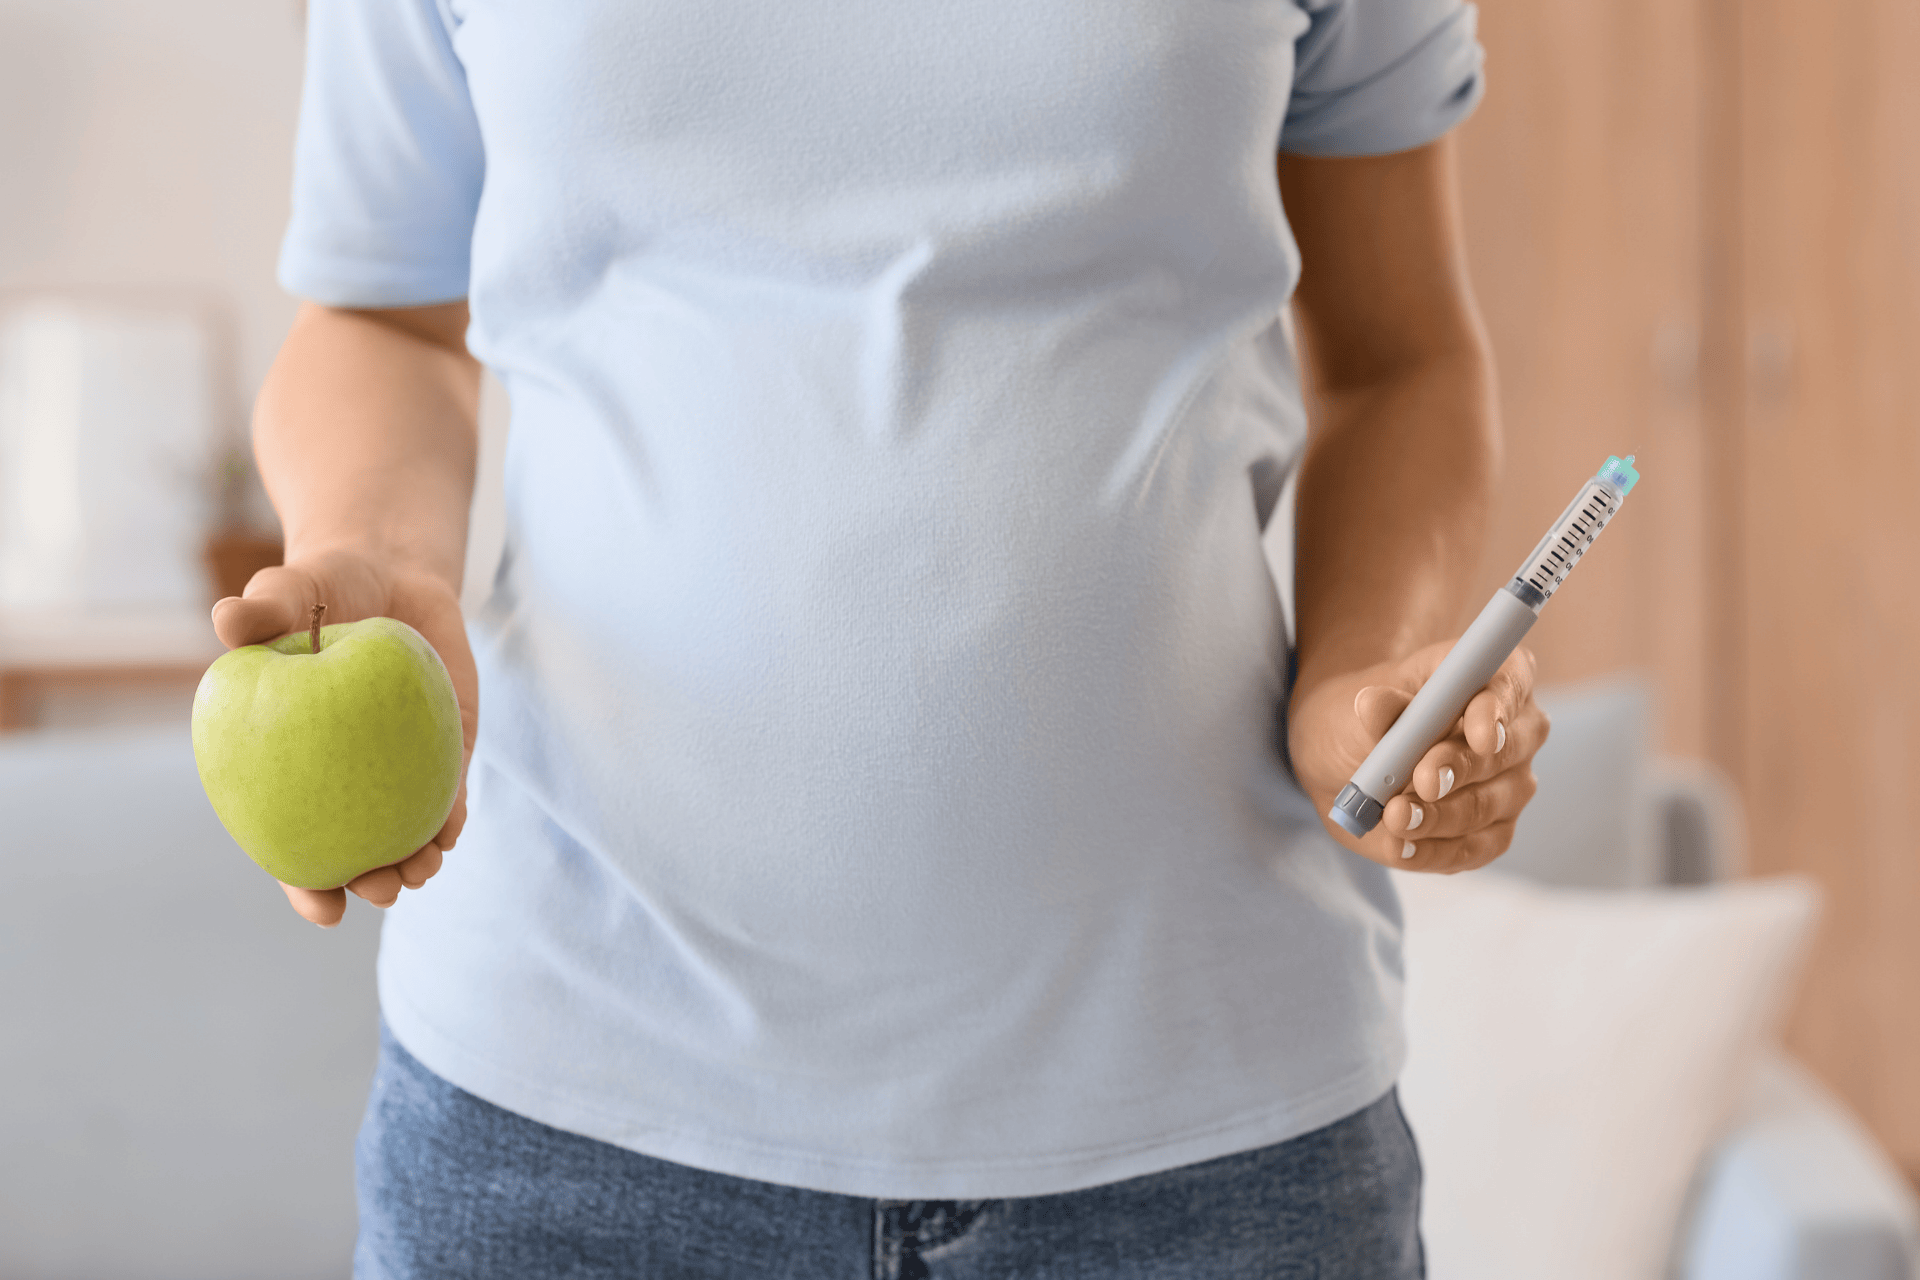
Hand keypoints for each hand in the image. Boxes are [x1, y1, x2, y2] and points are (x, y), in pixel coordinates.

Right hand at [210, 548, 477, 925]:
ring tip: (422, 868)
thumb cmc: (321, 589)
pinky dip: (451, 815)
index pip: (293, 843)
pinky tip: (452, 830)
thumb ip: (264, 608)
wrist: (390, 576)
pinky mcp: (446, 750)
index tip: (324, 912)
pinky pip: (449, 794)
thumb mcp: (290, 592)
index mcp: (291, 765)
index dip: (304, 885)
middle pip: (356, 852)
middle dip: (369, 883)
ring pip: (408, 835)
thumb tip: (229, 620)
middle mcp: (344, 779)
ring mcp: (399, 770)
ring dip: (417, 861)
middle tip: (381, 888)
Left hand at [1287, 642, 1547, 872]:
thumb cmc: (1362, 723)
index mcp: (1491, 678)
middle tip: (1423, 781)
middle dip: (1461, 769)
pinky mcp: (1492, 832)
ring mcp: (1510, 785)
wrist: (1347, 766)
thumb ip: (1374, 711)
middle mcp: (1516, 731)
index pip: (1509, 684)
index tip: (1478, 736)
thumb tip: (1372, 703)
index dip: (1497, 710)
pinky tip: (1403, 847)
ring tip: (1394, 816)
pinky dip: (1435, 850)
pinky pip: (1473, 848)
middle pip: (1506, 752)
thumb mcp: (1356, 709)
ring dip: (1440, 815)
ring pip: (1488, 805)